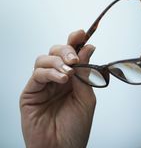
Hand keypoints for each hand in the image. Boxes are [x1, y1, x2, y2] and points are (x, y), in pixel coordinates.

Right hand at [20, 30, 95, 147]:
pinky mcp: (30, 94)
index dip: (76, 41)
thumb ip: (86, 74)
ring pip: (44, 60)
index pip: (72, 54)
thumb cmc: (75, 128)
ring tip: (69, 72)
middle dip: (66, 49)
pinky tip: (62, 78)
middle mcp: (57, 79)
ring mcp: (43, 86)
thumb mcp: (87, 98)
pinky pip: (37, 75)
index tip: (82, 34)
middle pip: (56, 52)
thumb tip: (88, 49)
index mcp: (73, 78)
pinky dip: (49, 72)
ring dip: (58, 61)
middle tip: (75, 57)